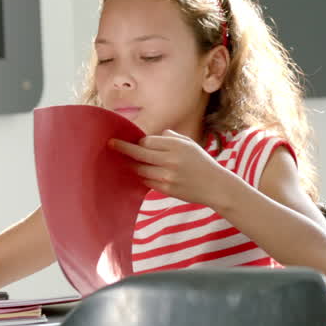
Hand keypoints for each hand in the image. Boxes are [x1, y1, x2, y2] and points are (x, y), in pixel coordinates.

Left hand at [109, 130, 235, 206]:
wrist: (215, 186)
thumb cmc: (201, 162)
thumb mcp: (189, 144)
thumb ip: (170, 137)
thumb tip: (149, 137)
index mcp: (177, 146)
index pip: (147, 141)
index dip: (138, 141)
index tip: (128, 138)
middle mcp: (171, 160)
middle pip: (139, 153)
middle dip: (122, 148)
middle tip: (110, 144)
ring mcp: (168, 176)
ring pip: (140, 169)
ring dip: (131, 165)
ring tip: (124, 161)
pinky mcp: (167, 189)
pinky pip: (147, 181)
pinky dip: (142, 177)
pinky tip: (139, 174)